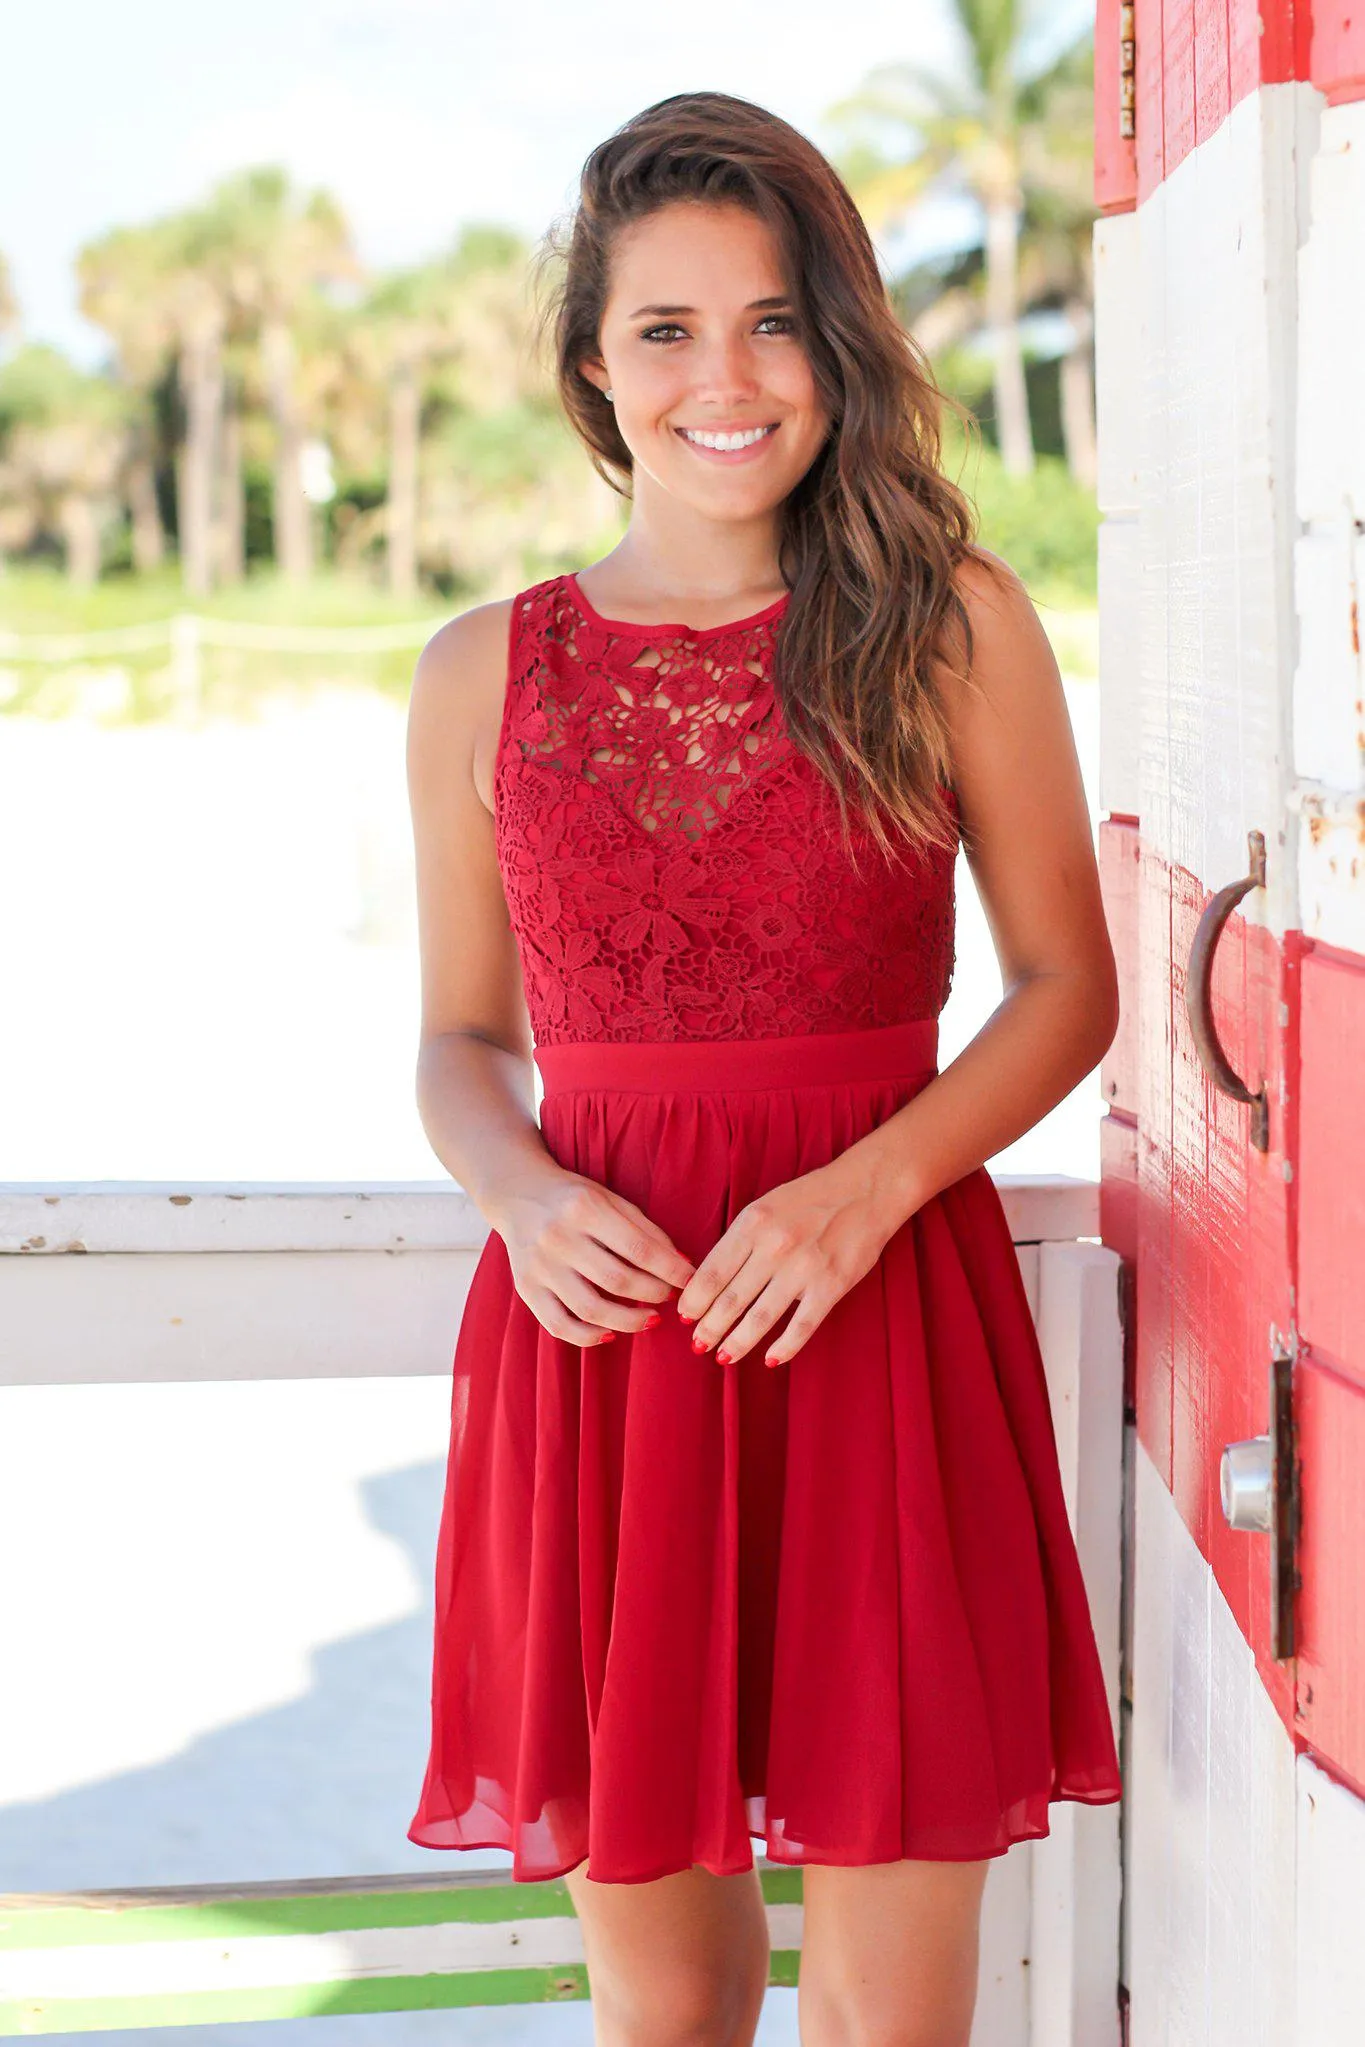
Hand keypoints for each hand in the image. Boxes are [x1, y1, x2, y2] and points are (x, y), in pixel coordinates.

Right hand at [497, 1170, 696, 1346]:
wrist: (518, 1193)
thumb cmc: (574, 1198)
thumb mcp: (610, 1199)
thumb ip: (645, 1230)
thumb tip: (682, 1264)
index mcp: (585, 1208)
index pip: (639, 1249)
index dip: (671, 1270)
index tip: (690, 1281)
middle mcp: (558, 1237)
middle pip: (618, 1280)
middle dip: (653, 1294)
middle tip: (669, 1297)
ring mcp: (539, 1266)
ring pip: (591, 1309)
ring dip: (628, 1321)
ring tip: (649, 1319)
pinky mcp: (526, 1287)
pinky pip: (559, 1325)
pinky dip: (588, 1337)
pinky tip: (610, 1333)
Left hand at [674, 1152, 907, 1366]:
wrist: (865, 1190)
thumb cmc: (810, 1198)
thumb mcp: (765, 1207)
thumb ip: (741, 1240)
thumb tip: (711, 1279)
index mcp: (752, 1224)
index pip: (712, 1272)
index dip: (694, 1300)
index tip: (685, 1317)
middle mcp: (774, 1247)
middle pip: (731, 1299)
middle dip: (709, 1327)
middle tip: (698, 1345)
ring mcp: (803, 1268)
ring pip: (760, 1317)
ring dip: (737, 1342)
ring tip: (723, 1357)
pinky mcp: (831, 1285)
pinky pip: (802, 1325)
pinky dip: (784, 1347)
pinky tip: (770, 1359)